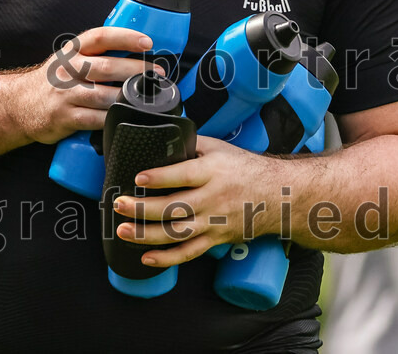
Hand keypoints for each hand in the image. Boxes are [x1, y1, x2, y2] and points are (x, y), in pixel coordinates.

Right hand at [5, 26, 158, 144]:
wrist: (19, 105)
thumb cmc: (52, 82)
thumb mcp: (68, 60)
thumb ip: (95, 56)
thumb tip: (136, 56)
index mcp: (72, 51)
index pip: (100, 37)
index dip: (125, 37)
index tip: (147, 42)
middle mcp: (67, 69)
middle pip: (107, 67)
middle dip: (136, 70)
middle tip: (156, 73)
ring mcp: (65, 93)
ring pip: (104, 95)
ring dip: (128, 97)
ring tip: (146, 97)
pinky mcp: (64, 117)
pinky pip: (95, 119)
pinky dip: (113, 118)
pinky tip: (125, 116)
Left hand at [112, 136, 277, 266]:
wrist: (277, 196)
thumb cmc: (246, 169)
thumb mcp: (220, 148)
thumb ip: (191, 145)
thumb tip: (162, 139)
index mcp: (213, 172)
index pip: (184, 175)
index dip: (160, 177)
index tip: (138, 177)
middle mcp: (213, 198)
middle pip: (175, 207)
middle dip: (143, 208)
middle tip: (120, 205)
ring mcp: (214, 222)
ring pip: (178, 233)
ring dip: (147, 235)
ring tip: (124, 230)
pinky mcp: (216, 239)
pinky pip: (189, 253)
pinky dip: (168, 259)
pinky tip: (147, 258)